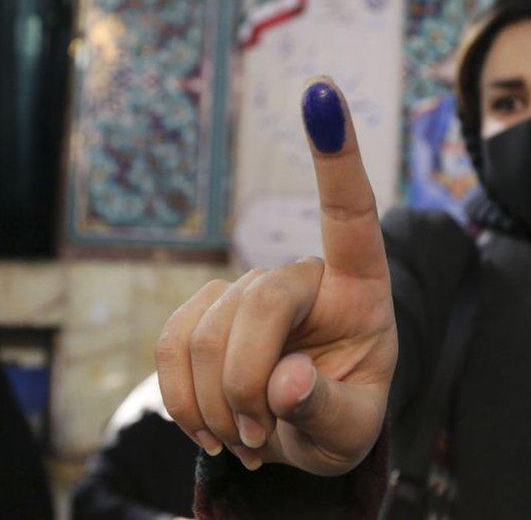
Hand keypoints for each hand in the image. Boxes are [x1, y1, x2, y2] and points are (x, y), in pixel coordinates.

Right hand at [154, 76, 396, 475]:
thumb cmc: (337, 422)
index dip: (336, 156)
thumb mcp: (350, 432)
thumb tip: (282, 383)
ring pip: (207, 331)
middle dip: (246, 381)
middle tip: (258, 438)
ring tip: (246, 438)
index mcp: (360, 290)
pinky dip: (181, 398)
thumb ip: (325, 408)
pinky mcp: (202, 313)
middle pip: (258, 300)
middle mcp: (303, 278)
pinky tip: (208, 427)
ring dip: (217, 403)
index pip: (350, 215)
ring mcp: (247, 292)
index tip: (322, 92)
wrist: (292, 439)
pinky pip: (170, 345)